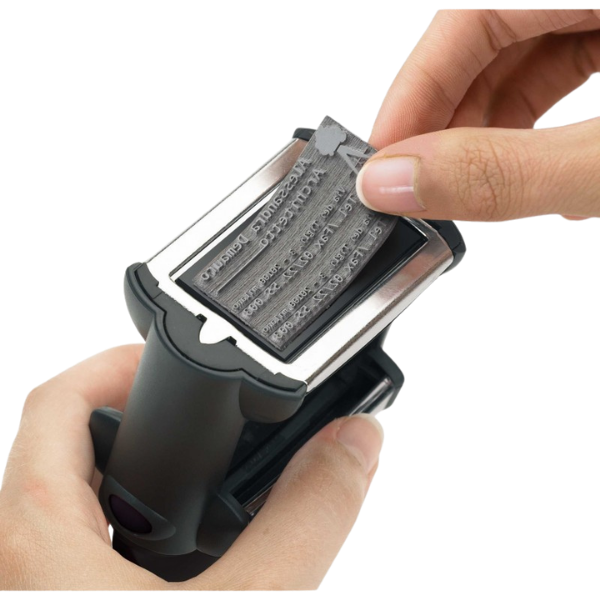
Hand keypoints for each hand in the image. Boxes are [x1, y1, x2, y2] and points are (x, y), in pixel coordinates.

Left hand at [0, 344, 383, 590]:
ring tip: (209, 477)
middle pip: (65, 446)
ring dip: (150, 477)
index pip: (51, 405)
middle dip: (138, 417)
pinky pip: (104, 551)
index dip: (109, 363)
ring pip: (87, 501)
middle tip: (200, 415)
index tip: (168, 358)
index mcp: (41, 545)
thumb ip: (310, 518)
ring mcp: (54, 595)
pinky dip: (154, 529)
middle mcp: (30, 566)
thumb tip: (355, 443)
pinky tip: (204, 551)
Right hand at [357, 9, 598, 221]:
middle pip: (490, 31)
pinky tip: (533, 172)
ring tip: (469, 188)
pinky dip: (541, 123)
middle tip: (419, 183)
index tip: (384, 160)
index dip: (417, 88)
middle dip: (451, 116)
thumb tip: (395, 182)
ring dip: (492, 127)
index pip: (470, 11)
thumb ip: (505, 172)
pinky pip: (567, 64)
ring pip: (527, 52)